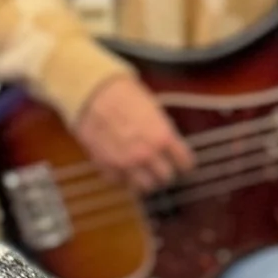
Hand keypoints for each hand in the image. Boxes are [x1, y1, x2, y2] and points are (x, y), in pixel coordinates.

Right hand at [77, 71, 193, 195]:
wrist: (91, 91)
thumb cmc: (123, 92)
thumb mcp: (153, 108)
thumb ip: (162, 132)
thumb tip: (169, 146)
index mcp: (163, 137)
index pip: (185, 164)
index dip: (183, 163)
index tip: (180, 162)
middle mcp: (147, 155)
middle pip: (166, 178)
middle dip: (164, 172)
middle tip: (159, 166)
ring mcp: (126, 164)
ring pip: (145, 187)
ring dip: (145, 179)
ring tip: (141, 170)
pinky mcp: (107, 167)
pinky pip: (120, 182)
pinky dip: (122, 176)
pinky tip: (121, 165)